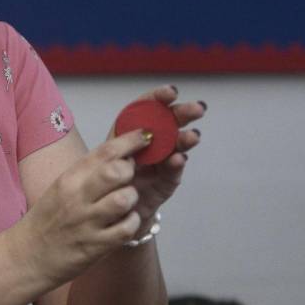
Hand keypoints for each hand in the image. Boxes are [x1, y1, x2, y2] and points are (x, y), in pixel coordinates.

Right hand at [13, 128, 151, 286]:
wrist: (27, 256)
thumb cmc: (47, 220)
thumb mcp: (61, 188)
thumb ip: (88, 172)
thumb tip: (119, 155)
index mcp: (69, 178)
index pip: (106, 151)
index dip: (131, 140)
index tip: (146, 135)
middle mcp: (77, 197)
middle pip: (117, 171)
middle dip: (131, 171)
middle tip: (128, 178)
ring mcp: (86, 222)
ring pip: (125, 199)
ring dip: (132, 199)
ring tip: (125, 203)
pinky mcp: (95, 246)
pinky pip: (127, 229)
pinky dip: (132, 223)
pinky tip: (125, 223)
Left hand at [114, 85, 205, 220]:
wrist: (108, 211)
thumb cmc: (107, 178)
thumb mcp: (107, 155)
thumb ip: (122, 142)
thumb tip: (142, 132)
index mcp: (133, 130)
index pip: (148, 108)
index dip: (159, 98)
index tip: (171, 93)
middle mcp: (150, 143)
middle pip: (168, 123)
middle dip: (183, 114)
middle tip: (198, 109)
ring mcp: (161, 161)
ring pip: (176, 146)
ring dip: (185, 139)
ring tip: (192, 137)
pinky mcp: (166, 181)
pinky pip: (172, 171)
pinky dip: (175, 164)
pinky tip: (179, 158)